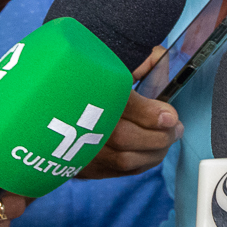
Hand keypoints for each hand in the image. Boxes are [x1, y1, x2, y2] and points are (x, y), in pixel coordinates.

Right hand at [80, 46, 183, 178]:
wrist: (50, 117)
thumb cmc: (86, 89)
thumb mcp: (111, 70)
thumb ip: (138, 63)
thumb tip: (160, 54)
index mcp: (88, 94)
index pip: (122, 105)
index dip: (150, 113)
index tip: (171, 115)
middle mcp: (80, 125)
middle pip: (125, 137)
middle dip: (159, 135)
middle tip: (175, 127)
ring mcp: (81, 151)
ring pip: (124, 160)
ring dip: (154, 152)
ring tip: (167, 139)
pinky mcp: (86, 168)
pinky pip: (120, 172)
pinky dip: (143, 163)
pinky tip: (152, 151)